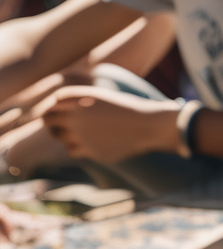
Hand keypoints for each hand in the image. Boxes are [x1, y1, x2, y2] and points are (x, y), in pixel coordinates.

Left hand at [40, 85, 177, 161]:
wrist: (149, 125)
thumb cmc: (127, 109)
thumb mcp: (102, 98)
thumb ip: (77, 103)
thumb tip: (55, 113)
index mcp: (80, 98)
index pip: (52, 104)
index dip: (53, 110)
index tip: (59, 113)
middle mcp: (76, 116)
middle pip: (48, 120)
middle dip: (53, 123)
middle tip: (61, 125)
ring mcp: (81, 135)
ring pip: (59, 137)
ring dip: (66, 135)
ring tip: (81, 133)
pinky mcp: (90, 151)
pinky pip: (72, 150)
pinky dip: (78, 148)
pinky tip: (91, 143)